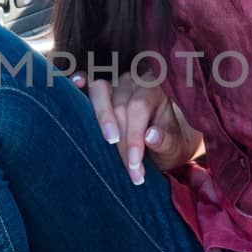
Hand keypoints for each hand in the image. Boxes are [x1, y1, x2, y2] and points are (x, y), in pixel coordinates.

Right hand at [69, 69, 201, 184]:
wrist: (163, 140)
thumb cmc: (168, 141)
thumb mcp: (174, 146)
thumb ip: (167, 141)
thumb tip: (150, 136)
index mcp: (154, 89)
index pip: (139, 107)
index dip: (134, 136)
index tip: (135, 165)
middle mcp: (133, 81)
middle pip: (118, 105)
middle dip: (121, 142)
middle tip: (129, 171)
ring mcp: (114, 82)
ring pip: (100, 90)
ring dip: (102, 117)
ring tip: (109, 141)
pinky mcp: (100, 89)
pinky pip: (88, 80)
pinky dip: (80, 81)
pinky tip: (76, 83)